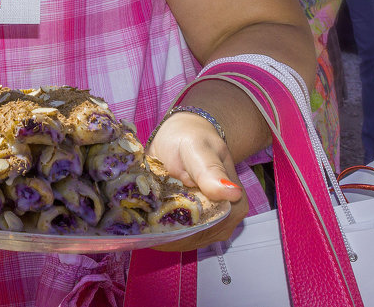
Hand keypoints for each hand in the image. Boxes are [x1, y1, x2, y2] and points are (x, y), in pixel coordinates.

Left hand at [145, 111, 246, 250]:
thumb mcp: (198, 148)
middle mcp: (227, 219)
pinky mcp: (195, 224)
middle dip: (167, 235)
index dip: (180, 232)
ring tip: (138, 226)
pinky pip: (179, 235)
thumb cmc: (192, 137)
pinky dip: (162, 231)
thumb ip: (210, 170)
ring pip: (185, 240)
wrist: (184, 134)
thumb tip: (231, 193)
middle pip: (195, 238)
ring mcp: (211, 224)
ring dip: (162, 235)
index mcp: (234, 203)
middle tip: (138, 226)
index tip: (152, 227)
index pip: (209, 229)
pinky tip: (145, 226)